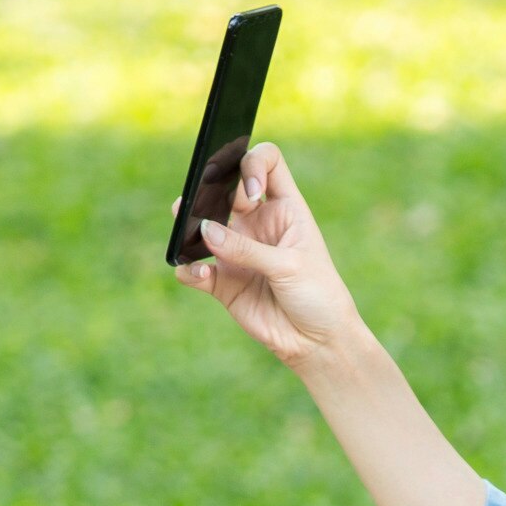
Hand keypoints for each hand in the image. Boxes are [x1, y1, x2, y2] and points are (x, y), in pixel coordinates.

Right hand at [172, 142, 361, 368]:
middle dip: (210, 190)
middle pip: (225, 188)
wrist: (317, 343)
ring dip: (189, 223)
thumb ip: (248, 248)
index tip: (251, 193)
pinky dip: (190, 269)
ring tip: (186, 228)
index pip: (266, 162)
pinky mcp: (223, 281)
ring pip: (202, 226)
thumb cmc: (319, 295)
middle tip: (204, 204)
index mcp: (285, 208)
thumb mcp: (290, 266)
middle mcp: (257, 223)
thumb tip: (205, 230)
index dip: (253, 164)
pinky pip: (195, 268)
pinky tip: (198, 274)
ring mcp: (238, 251)